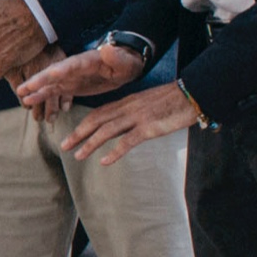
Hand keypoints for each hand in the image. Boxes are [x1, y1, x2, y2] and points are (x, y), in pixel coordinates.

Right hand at [16, 43, 143, 114]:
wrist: (125, 66)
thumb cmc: (126, 62)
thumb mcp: (124, 60)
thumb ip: (115, 56)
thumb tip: (107, 48)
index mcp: (86, 61)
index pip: (71, 65)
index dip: (60, 69)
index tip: (49, 74)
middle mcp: (73, 68)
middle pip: (53, 74)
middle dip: (39, 81)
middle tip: (23, 88)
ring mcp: (70, 77)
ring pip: (50, 84)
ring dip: (36, 90)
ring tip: (21, 97)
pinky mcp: (70, 86)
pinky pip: (54, 92)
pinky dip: (42, 97)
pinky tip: (30, 101)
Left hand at [57, 82, 197, 165]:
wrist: (193, 94)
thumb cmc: (173, 101)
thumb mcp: (148, 104)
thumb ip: (134, 114)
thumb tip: (124, 127)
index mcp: (127, 102)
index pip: (99, 113)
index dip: (83, 124)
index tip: (71, 134)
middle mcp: (128, 108)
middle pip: (96, 120)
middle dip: (78, 134)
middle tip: (63, 146)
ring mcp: (138, 117)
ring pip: (107, 130)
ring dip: (90, 144)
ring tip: (77, 155)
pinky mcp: (149, 127)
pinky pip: (128, 141)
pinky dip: (115, 152)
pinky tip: (105, 162)